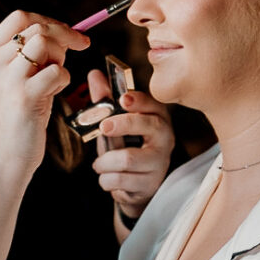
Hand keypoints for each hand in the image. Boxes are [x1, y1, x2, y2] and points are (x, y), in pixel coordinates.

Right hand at [0, 12, 88, 173]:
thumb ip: (35, 53)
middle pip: (36, 27)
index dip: (48, 20)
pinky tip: (54, 94)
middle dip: (65, 34)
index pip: (19, 17)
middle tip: (80, 46)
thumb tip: (67, 32)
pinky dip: (64, 80)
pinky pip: (57, 71)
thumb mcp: (19, 77)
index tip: (67, 32)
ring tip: (57, 77)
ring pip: (44, 43)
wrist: (7, 153)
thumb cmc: (21, 113)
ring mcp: (6, 79)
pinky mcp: (23, 96)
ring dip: (61, 57)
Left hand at [89, 78, 173, 221]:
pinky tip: (109, 177)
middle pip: (147, 126)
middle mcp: (164, 138)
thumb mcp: (116, 122)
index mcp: (158, 117)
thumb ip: (105, 100)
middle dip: (122, 124)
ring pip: (126, 158)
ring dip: (104, 161)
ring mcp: (159, 162)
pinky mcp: (150, 184)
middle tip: (103, 127)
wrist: (139, 184)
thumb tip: (94, 74)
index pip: (153, 105)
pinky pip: (120, 180)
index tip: (122, 99)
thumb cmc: (129, 146)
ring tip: (100, 164)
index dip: (138, 100)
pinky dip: (106, 179)